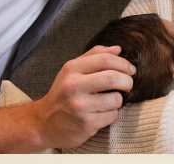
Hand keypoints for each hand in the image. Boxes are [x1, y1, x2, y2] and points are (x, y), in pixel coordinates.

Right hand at [0, 45, 135, 151]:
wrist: (43, 123)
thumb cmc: (63, 93)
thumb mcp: (73, 70)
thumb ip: (95, 56)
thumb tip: (118, 49)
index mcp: (72, 69)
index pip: (105, 59)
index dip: (123, 63)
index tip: (130, 69)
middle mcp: (73, 87)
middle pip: (113, 78)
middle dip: (127, 81)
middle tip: (128, 84)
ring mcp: (79, 107)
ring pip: (116, 99)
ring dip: (119, 100)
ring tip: (110, 100)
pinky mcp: (85, 124)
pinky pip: (112, 116)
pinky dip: (112, 114)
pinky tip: (101, 113)